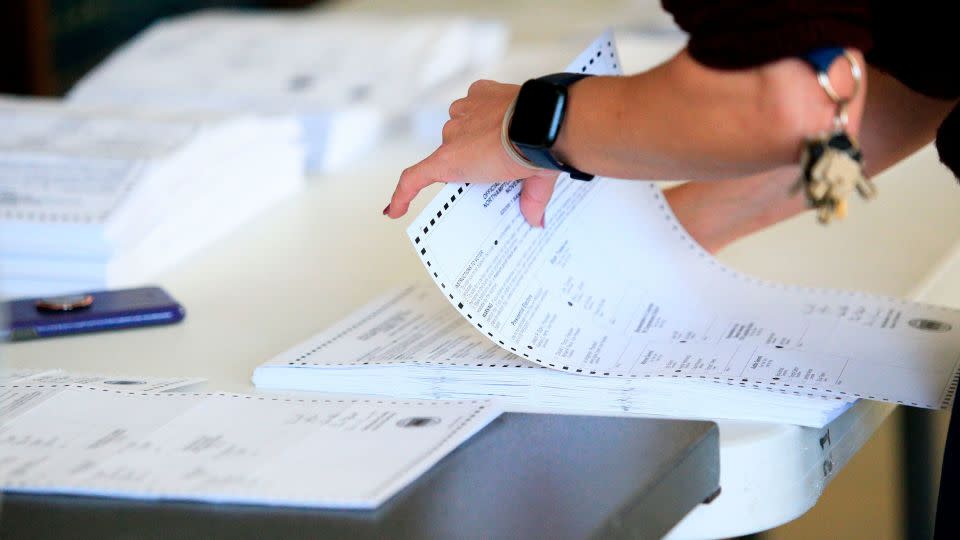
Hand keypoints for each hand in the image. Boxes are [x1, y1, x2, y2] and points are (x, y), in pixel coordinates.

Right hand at [384, 80, 559, 227]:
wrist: (547, 121)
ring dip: (476, 132)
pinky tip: (503, 115)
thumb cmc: (531, 154)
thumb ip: (529, 202)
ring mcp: (463, 111)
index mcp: (452, 162)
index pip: (414, 178)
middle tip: (495, 165)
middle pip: (452, 151)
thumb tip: (536, 220)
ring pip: (461, 124)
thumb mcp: (531, 185)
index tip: (393, 210)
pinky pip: (473, 101)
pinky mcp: (478, 92)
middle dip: (469, 159)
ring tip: (504, 138)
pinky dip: (484, 108)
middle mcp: (451, 135)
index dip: (401, 195)